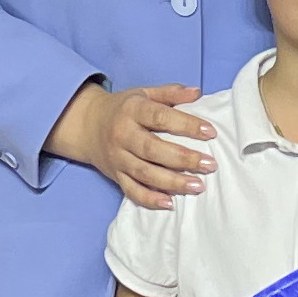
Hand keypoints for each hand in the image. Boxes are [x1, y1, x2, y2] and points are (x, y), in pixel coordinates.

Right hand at [58, 81, 214, 209]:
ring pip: (145, 174)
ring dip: (173, 182)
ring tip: (198, 186)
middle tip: (209, 164)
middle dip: (183, 158)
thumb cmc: (122, 108)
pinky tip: (170, 203)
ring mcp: (118, 158)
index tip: (210, 133)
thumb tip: (197, 92)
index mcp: (132, 110)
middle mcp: (123, 135)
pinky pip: (132, 191)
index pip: (161, 117)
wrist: (86, 125)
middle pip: (153, 149)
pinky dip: (150, 199)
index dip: (186, 125)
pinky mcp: (115, 176)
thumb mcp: (144, 93)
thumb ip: (171, 93)